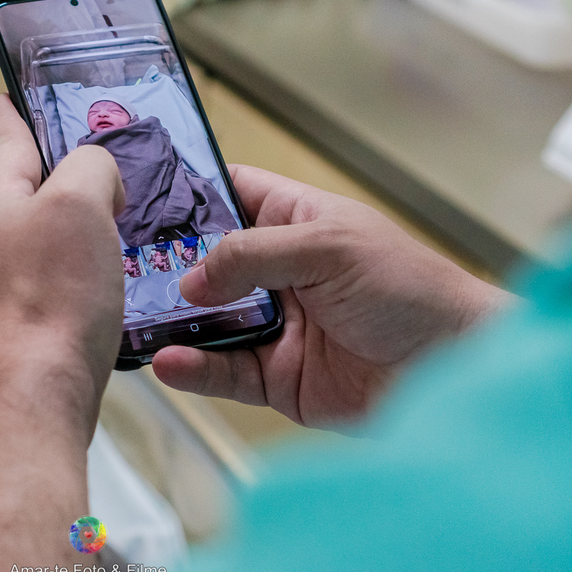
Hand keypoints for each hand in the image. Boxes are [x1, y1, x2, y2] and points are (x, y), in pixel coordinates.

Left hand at [0, 95, 125, 435]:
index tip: (7, 100)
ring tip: (96, 254)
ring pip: (16, 249)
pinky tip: (77, 308)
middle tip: (93, 189)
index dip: (14, 115)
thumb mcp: (83, 205)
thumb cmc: (53, 302)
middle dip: (47, 189)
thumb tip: (93, 177)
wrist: (28, 401)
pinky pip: (21, 295)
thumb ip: (89, 167)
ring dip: (50, 244)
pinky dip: (47, 291)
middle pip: (12, 198)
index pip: (5, 140)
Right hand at [153, 165, 511, 429]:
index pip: (229, 195)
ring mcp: (274, 326)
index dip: (187, 193)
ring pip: (206, 322)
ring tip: (134, 318)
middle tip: (119, 267)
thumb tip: (191, 277)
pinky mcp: (276, 378)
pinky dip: (193, 368)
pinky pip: (222, 373)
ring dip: (172, 322)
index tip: (137, 195)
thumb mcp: (329, 248)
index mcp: (294, 221)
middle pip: (205, 263)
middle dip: (165, 266)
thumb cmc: (410, 289)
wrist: (453, 369)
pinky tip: (169, 361)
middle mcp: (278, 272)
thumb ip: (253, 254)